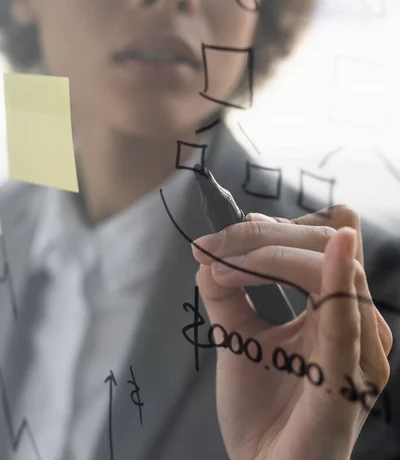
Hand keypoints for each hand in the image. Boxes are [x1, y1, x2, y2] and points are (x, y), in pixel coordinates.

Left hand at [191, 206, 392, 459]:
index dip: (280, 228)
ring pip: (333, 268)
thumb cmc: (261, 411)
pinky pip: (347, 320)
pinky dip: (338, 280)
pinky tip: (334, 251)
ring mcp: (360, 350)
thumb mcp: (239, 337)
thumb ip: (227, 291)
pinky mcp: (347, 379)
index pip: (324, 240)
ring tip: (220, 270)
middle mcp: (358, 322)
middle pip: (328, 242)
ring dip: (270, 257)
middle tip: (214, 250)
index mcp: (337, 308)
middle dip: (264, 238)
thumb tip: (208, 250)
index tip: (231, 236)